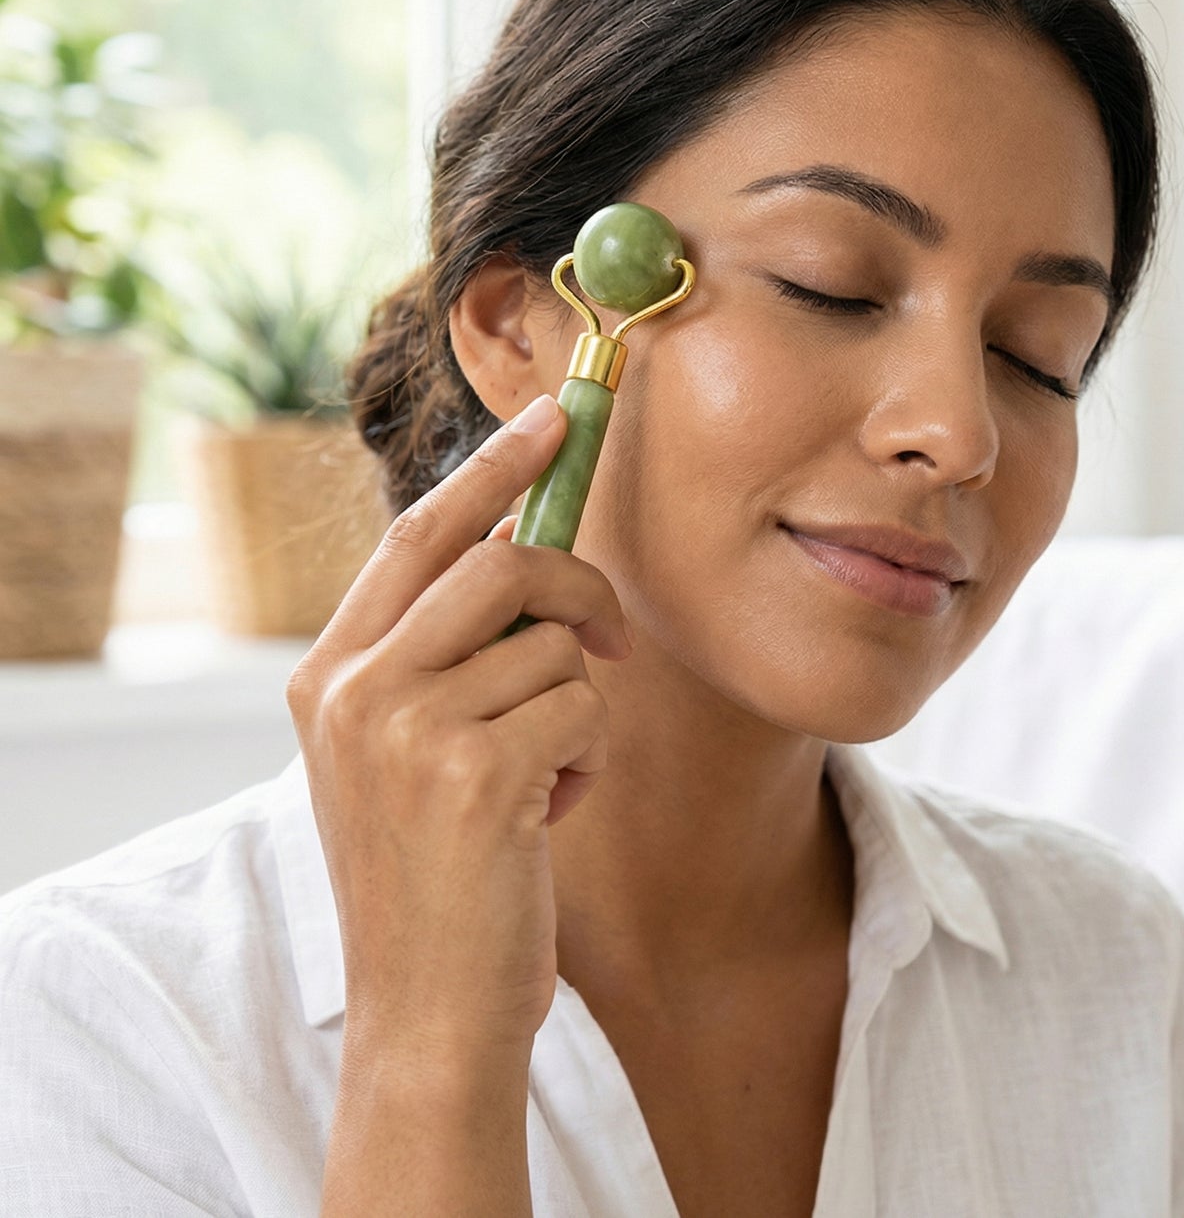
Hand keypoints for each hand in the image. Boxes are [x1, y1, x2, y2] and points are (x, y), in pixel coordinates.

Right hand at [284, 394, 631, 1066]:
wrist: (429, 1012)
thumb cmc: (437, 874)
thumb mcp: (405, 751)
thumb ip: (441, 652)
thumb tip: (524, 545)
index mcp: (328, 674)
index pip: (418, 534)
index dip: (492, 469)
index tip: (552, 419)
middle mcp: (352, 689)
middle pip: (503, 561)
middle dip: (579, 588)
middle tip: (608, 635)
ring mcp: (405, 728)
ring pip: (556, 642)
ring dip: (579, 706)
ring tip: (543, 775)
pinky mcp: (473, 772)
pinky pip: (582, 706)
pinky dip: (588, 756)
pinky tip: (548, 813)